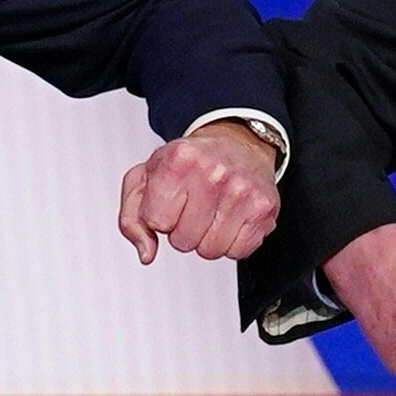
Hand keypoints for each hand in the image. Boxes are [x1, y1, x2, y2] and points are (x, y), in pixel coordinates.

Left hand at [118, 120, 279, 264]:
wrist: (237, 142)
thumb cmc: (189, 162)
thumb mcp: (146, 178)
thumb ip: (131, 219)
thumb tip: (146, 253)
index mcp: (179, 159)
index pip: (156, 222)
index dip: (159, 216)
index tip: (170, 199)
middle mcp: (213, 173)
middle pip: (183, 242)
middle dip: (183, 230)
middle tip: (192, 206)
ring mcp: (242, 191)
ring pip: (211, 251)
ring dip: (207, 238)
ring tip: (211, 212)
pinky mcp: (264, 208)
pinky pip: (238, 252)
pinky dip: (232, 242)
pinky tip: (231, 218)